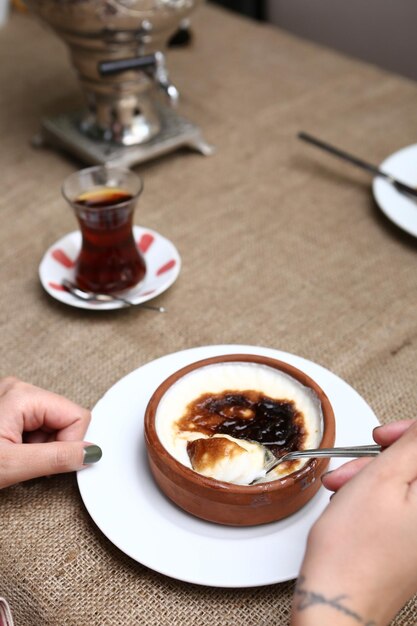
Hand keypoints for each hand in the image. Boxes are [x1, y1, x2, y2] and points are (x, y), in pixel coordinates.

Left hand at [0, 377, 100, 488]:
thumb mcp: (10, 465)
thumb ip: (54, 458)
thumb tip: (91, 452)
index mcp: (22, 394)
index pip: (77, 416)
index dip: (70, 444)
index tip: (46, 462)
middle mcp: (19, 389)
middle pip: (66, 420)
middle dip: (53, 446)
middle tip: (26, 461)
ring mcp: (13, 398)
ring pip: (53, 426)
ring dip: (40, 449)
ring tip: (14, 458)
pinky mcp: (8, 410)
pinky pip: (37, 427)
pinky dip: (29, 446)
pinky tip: (11, 453)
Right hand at [291, 420, 416, 625]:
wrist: (338, 600)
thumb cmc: (355, 549)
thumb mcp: (381, 478)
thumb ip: (412, 446)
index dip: (410, 433)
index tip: (385, 436)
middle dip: (387, 457)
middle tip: (359, 459)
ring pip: (407, 486)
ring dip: (375, 476)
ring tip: (343, 485)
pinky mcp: (413, 546)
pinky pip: (401, 507)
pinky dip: (376, 496)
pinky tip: (351, 501)